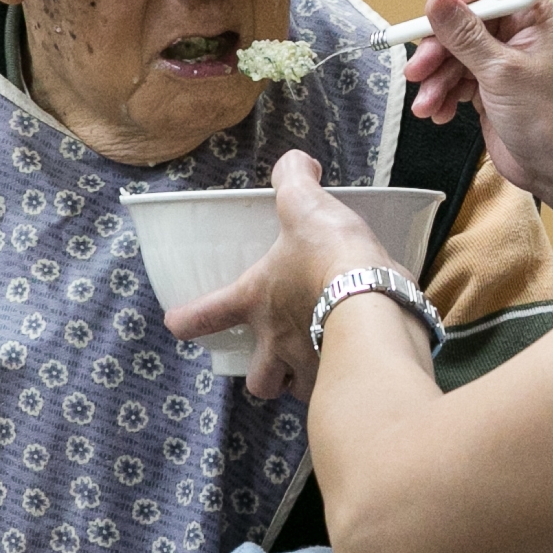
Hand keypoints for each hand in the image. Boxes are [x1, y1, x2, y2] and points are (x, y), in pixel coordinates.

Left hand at [158, 149, 394, 401]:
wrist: (375, 301)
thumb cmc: (330, 257)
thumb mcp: (306, 205)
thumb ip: (294, 179)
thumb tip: (296, 162)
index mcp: (256, 300)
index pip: (205, 315)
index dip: (187, 321)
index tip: (178, 323)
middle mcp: (275, 343)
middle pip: (257, 381)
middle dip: (263, 376)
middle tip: (276, 358)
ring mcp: (308, 369)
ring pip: (295, 391)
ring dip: (302, 381)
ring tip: (320, 363)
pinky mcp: (343, 380)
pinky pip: (336, 387)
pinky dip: (340, 378)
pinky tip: (355, 362)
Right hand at [398, 0, 552, 206]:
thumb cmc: (549, 122)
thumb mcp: (501, 73)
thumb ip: (465, 36)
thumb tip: (437, 0)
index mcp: (538, 19)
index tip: (441, 16)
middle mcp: (522, 35)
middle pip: (467, 20)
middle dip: (439, 47)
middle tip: (418, 70)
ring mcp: (505, 61)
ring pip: (457, 52)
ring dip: (437, 78)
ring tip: (426, 104)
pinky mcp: (491, 86)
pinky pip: (457, 78)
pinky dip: (444, 94)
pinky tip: (439, 113)